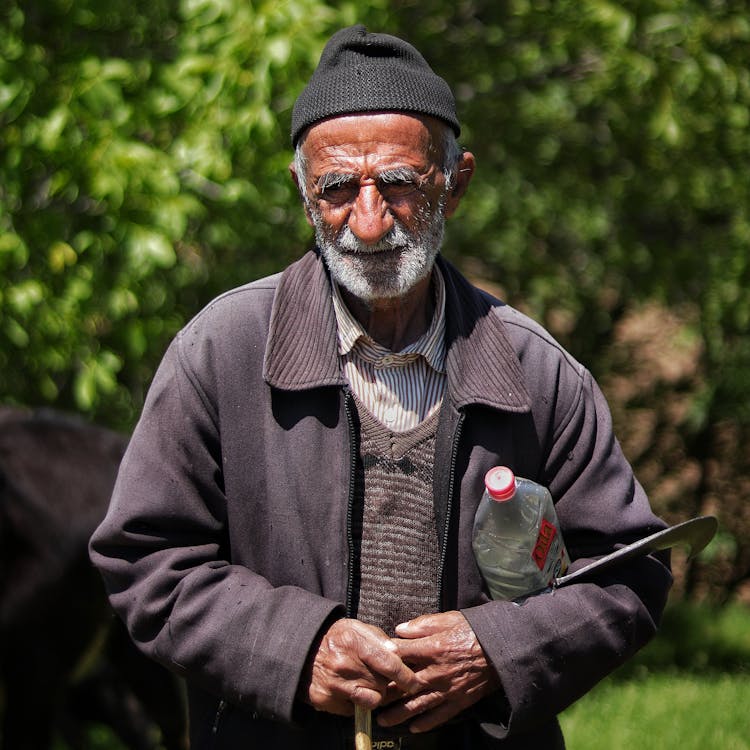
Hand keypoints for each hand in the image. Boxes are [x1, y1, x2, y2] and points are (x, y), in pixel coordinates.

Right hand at [301, 618, 423, 715]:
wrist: (301, 650)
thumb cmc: (334, 637)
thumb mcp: (355, 627)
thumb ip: (378, 637)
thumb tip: (396, 651)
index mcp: (354, 643)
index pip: (389, 664)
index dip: (406, 676)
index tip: (415, 683)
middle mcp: (344, 665)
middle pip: (383, 684)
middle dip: (387, 682)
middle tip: (380, 675)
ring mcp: (334, 685)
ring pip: (371, 701)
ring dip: (374, 694)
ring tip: (366, 683)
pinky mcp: (325, 701)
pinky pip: (353, 710)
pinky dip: (356, 703)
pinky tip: (349, 689)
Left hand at [377, 611, 498, 732]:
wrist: (502, 649)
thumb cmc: (474, 630)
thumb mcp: (448, 618)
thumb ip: (422, 624)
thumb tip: (399, 630)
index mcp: (433, 648)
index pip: (401, 654)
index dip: (385, 657)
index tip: (372, 660)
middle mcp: (437, 672)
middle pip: (404, 685)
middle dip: (386, 692)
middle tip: (369, 698)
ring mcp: (447, 689)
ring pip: (418, 705)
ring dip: (399, 714)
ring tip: (383, 720)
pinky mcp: (459, 701)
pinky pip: (439, 716)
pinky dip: (425, 723)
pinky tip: (413, 728)